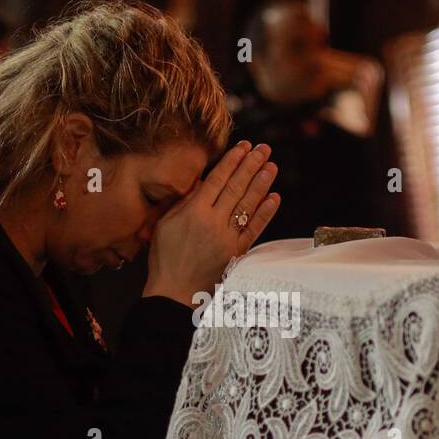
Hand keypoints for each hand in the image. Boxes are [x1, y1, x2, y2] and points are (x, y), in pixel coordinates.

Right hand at [144, 141, 279, 306]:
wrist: (174, 292)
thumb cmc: (164, 258)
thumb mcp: (164, 224)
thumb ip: (183, 202)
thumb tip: (201, 181)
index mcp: (193, 212)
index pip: (217, 180)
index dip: (232, 162)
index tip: (243, 147)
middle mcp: (213, 222)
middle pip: (236, 188)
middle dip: (251, 166)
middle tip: (263, 149)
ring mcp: (227, 238)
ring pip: (248, 205)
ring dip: (262, 184)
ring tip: (271, 166)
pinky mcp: (236, 253)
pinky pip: (254, 229)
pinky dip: (265, 213)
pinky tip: (274, 198)